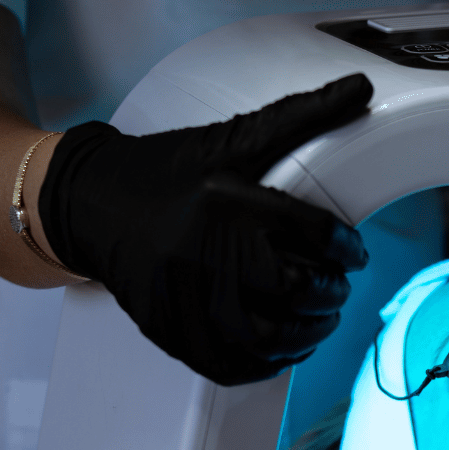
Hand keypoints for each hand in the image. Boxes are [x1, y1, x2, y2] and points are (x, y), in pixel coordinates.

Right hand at [38, 74, 372, 385]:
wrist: (87, 202)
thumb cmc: (166, 171)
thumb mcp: (234, 139)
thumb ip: (301, 116)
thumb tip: (361, 86)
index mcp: (226, 201)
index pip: (314, 236)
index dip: (347, 250)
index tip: (353, 254)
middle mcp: (204, 250)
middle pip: (296, 290)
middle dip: (331, 293)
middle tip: (335, 286)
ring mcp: (183, 295)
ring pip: (268, 336)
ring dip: (308, 333)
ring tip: (316, 318)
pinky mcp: (167, 328)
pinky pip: (229, 363)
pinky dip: (266, 363)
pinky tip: (281, 346)